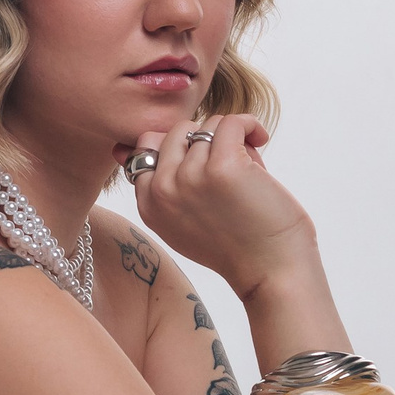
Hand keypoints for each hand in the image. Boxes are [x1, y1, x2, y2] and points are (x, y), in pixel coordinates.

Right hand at [128, 111, 319, 303]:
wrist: (272, 273)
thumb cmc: (235, 246)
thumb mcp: (181, 222)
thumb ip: (158, 187)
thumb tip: (121, 147)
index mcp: (149, 205)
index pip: (145, 148)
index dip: (180, 149)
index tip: (205, 166)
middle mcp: (163, 190)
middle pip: (177, 131)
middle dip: (206, 142)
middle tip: (229, 168)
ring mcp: (190, 176)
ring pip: (207, 126)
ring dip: (233, 140)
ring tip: (248, 168)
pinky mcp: (223, 166)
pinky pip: (231, 121)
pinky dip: (249, 125)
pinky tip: (260, 139)